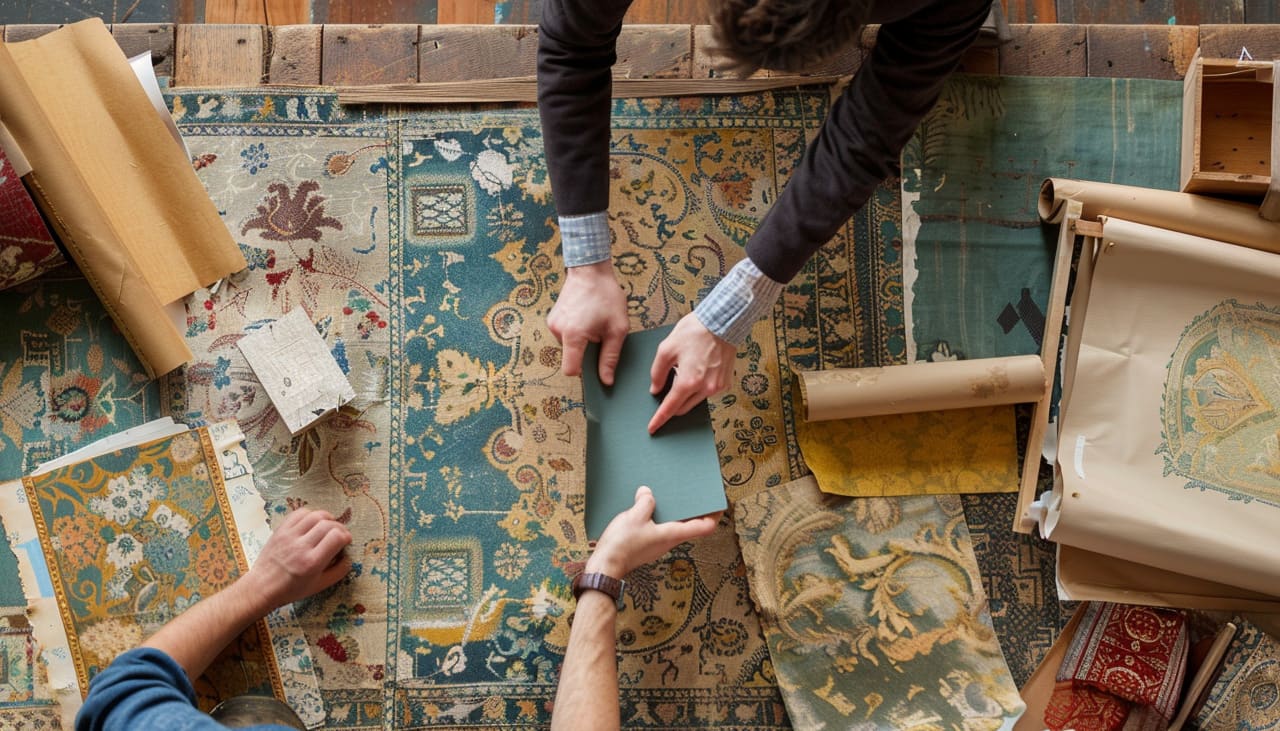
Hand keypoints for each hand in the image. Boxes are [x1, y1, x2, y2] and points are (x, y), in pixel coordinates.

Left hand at [245, 508, 352, 609]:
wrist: (262, 587)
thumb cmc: (292, 589)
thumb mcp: (320, 586)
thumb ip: (339, 571)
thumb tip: (348, 556)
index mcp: (312, 563)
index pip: (337, 537)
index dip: (346, 536)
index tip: (346, 541)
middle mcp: (301, 546)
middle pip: (328, 524)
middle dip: (339, 527)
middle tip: (340, 535)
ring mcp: (289, 536)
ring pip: (315, 515)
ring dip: (327, 518)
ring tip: (328, 526)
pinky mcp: (280, 530)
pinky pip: (299, 513)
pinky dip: (311, 514)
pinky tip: (313, 523)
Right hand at [548, 261, 629, 384]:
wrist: (590, 269)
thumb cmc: (607, 296)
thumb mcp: (617, 329)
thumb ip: (610, 357)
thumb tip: (606, 381)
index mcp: (573, 335)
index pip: (570, 370)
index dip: (583, 372)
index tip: (595, 364)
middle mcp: (558, 331)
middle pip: (571, 357)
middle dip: (586, 352)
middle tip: (601, 335)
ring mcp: (552, 324)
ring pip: (569, 346)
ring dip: (581, 341)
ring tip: (594, 323)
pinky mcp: (552, 319)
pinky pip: (565, 335)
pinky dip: (576, 333)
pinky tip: (586, 318)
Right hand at [587, 486, 718, 577]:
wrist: (605, 567)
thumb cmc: (622, 546)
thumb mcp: (635, 517)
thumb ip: (645, 502)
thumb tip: (647, 494)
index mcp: (673, 534)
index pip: (704, 527)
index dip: (715, 515)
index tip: (719, 504)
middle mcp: (669, 541)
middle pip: (691, 525)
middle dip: (694, 509)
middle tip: (696, 494)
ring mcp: (658, 543)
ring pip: (674, 526)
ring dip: (676, 512)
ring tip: (672, 496)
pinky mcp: (647, 544)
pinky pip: (660, 528)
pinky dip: (661, 516)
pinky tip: (648, 507)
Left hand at [647, 312, 735, 433]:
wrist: (722, 321)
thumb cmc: (694, 332)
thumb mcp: (666, 349)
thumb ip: (657, 373)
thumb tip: (655, 390)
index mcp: (688, 382)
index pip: (670, 408)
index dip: (659, 419)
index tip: (652, 428)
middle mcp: (705, 389)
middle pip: (682, 408)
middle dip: (672, 403)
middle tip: (666, 385)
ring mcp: (718, 387)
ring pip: (695, 401)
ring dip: (686, 393)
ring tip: (684, 369)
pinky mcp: (726, 383)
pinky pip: (707, 392)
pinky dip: (698, 387)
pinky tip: (697, 369)